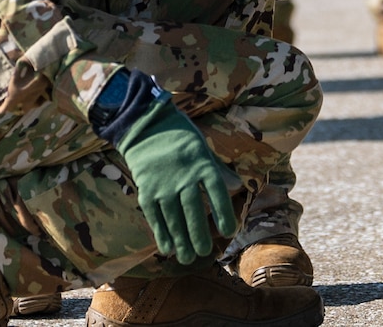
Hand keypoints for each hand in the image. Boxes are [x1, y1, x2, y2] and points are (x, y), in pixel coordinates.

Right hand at [109, 91, 238, 264]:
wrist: (145, 125)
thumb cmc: (180, 137)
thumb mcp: (203, 147)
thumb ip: (218, 169)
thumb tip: (238, 185)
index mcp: (202, 163)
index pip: (217, 191)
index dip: (223, 212)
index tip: (228, 232)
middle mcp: (183, 176)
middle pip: (194, 210)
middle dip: (199, 234)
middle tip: (205, 252)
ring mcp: (163, 184)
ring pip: (174, 218)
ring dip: (181, 240)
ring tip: (187, 258)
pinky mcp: (146, 190)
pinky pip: (155, 216)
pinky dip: (161, 233)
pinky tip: (167, 248)